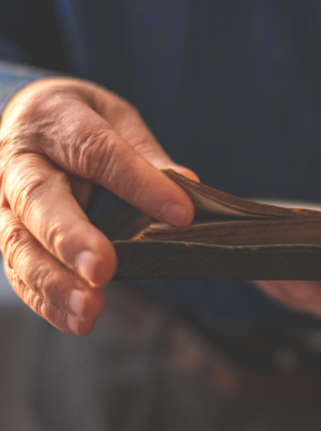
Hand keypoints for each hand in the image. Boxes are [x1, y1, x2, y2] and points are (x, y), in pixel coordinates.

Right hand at [0, 77, 195, 334]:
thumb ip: (145, 154)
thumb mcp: (115, 118)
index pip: (97, 151)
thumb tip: (187, 186)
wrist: (27, 116)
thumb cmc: (78, 118)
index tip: (180, 213)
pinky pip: (17, 267)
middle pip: (39, 199)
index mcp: (55, 120)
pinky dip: (45, 298)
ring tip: (89, 308)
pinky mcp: (5, 230)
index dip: (139, 183)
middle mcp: (19, 161)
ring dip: (53, 281)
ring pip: (17, 242)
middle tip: (103, 269)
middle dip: (71, 238)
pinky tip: (75, 319)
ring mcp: (4, 199)